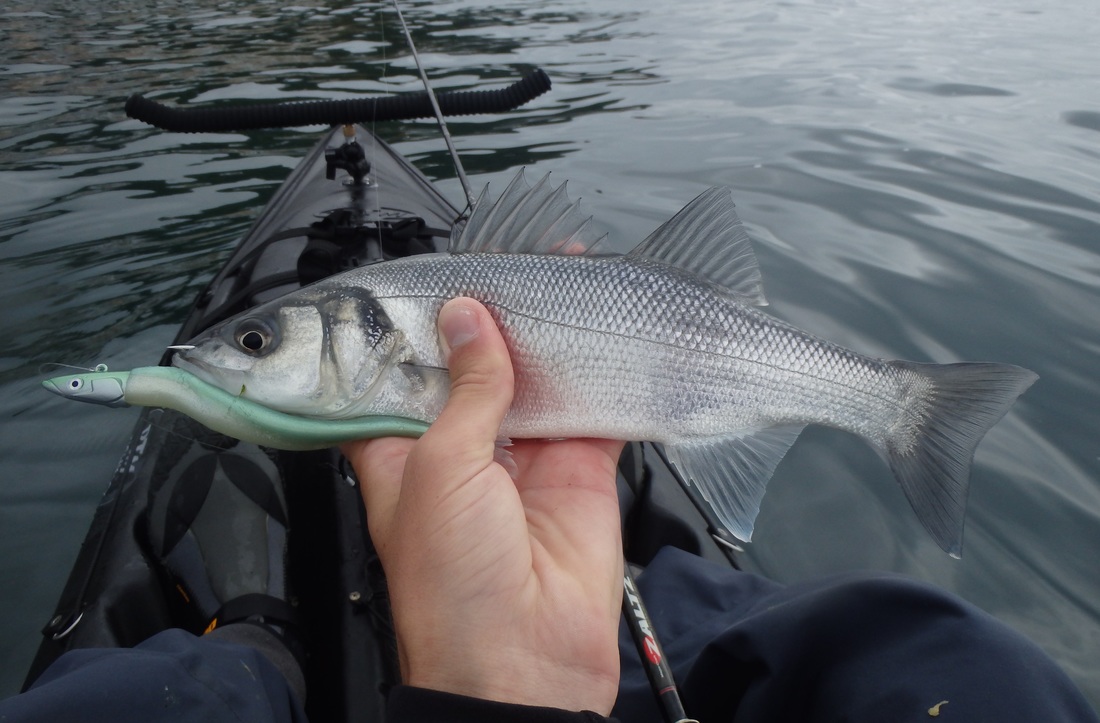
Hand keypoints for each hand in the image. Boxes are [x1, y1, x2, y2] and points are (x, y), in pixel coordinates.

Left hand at [341, 298, 624, 713]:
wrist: (525, 661)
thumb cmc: (450, 581)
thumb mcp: (441, 468)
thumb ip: (466, 389)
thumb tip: (469, 317)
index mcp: (403, 449)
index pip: (398, 374)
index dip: (411, 328)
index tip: (427, 276)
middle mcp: (460, 448)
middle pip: (473, 368)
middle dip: (489, 320)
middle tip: (506, 264)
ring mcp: (523, 457)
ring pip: (535, 379)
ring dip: (546, 336)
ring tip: (559, 275)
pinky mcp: (579, 469)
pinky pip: (593, 409)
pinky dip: (602, 373)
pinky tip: (607, 328)